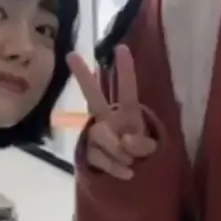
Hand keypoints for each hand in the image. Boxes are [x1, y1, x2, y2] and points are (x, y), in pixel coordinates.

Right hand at [67, 45, 156, 179]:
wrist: (128, 173)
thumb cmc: (140, 151)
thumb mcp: (150, 148)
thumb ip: (142, 144)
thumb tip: (124, 141)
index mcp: (127, 112)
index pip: (127, 90)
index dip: (125, 70)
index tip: (121, 48)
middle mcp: (108, 119)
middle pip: (93, 96)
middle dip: (82, 76)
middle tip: (71, 55)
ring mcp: (95, 135)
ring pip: (100, 135)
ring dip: (118, 151)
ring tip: (131, 161)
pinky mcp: (87, 152)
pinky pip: (99, 158)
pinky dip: (115, 167)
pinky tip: (127, 173)